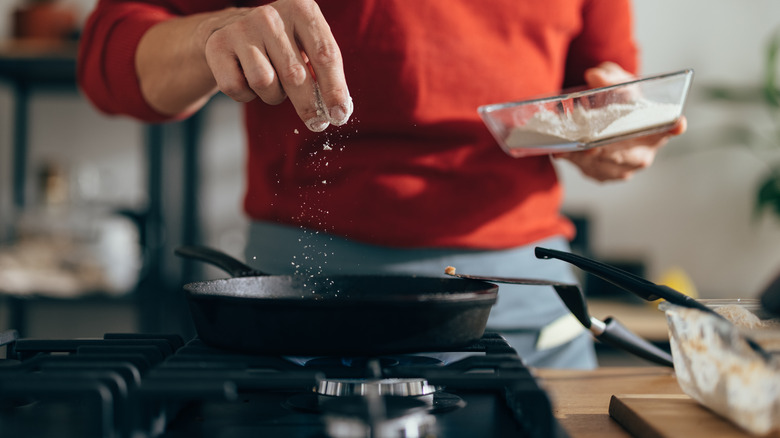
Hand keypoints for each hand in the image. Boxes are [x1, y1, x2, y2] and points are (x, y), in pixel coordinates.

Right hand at [204, 0, 351, 130]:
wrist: (231, 31)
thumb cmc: (281, 46)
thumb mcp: (307, 48)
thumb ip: (324, 73)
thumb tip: (338, 110)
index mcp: (301, 9)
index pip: (325, 54)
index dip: (335, 89)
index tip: (339, 114)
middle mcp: (271, 15)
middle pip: (296, 75)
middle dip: (309, 106)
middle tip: (316, 123)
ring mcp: (242, 28)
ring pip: (266, 84)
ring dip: (273, 96)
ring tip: (272, 84)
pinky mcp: (218, 45)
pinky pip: (239, 89)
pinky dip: (246, 96)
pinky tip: (247, 80)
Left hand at [553, 62, 685, 181]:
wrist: (606, 120)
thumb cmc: (619, 101)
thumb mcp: (617, 84)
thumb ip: (610, 77)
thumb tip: (595, 76)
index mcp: (656, 128)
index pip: (669, 128)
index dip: (674, 127)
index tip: (678, 123)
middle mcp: (644, 152)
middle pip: (627, 155)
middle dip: (608, 152)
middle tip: (591, 146)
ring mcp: (624, 168)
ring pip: (604, 166)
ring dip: (585, 158)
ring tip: (570, 147)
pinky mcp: (602, 174)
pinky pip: (588, 170)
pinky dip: (574, 160)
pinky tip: (562, 151)